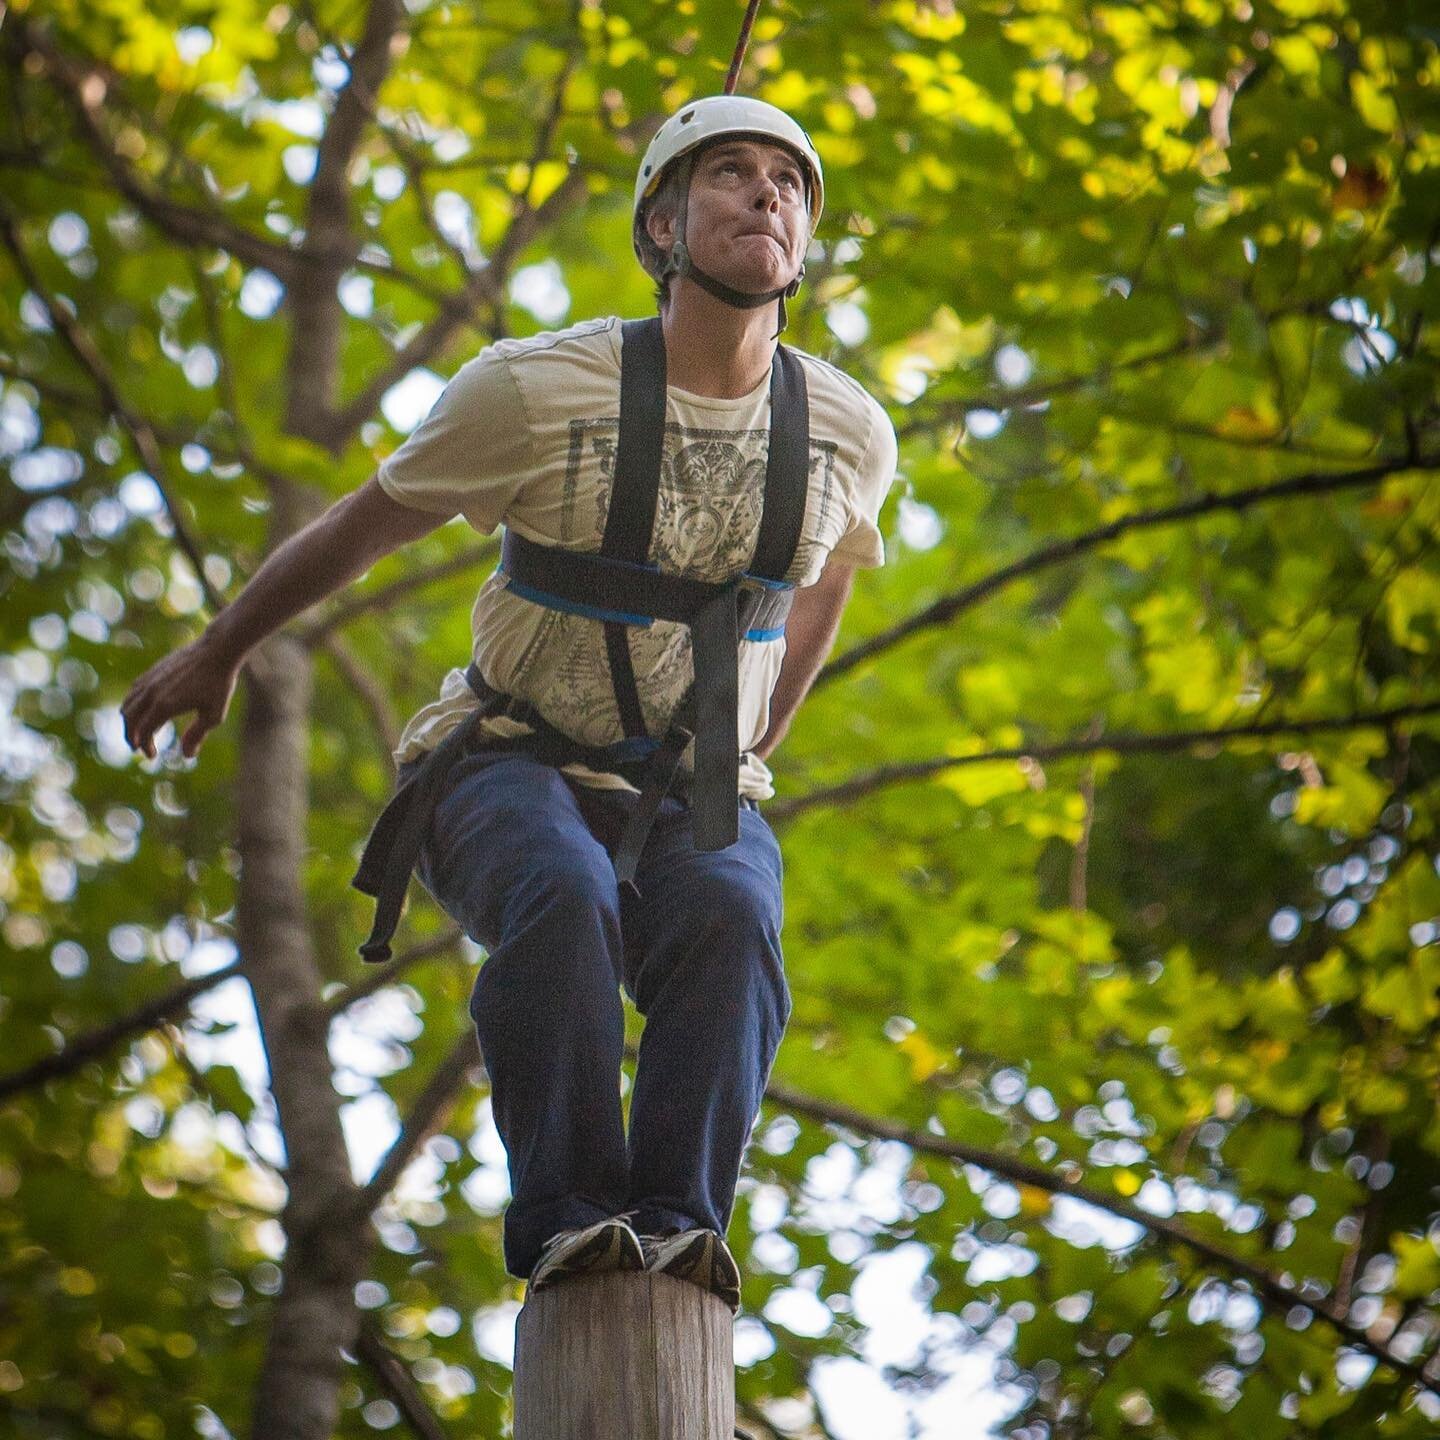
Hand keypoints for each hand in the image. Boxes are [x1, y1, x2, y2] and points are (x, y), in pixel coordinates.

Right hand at [121, 633, 239, 760]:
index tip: (152, 756)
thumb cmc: (218, 683)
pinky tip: (141, 710)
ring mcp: (150, 679)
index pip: (143, 732)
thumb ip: (197, 735)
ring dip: (129, 721)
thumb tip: (187, 755)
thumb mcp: (213, 714)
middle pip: (129, 719)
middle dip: (131, 737)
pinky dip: (132, 704)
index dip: (144, 746)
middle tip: (138, 747)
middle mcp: (152, 692)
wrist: (216, 649)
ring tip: (137, 732)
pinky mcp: (153, 670)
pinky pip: (134, 691)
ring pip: (128, 704)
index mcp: (164, 705)